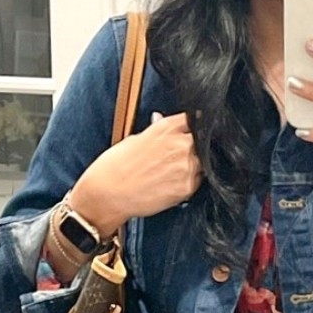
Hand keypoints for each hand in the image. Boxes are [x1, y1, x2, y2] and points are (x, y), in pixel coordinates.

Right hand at [71, 111, 201, 235]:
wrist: (109, 192)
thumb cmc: (116, 166)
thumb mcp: (136, 138)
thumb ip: (157, 131)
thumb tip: (161, 120)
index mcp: (167, 127)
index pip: (195, 119)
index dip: (195, 126)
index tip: (194, 132)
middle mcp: (181, 144)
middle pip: (202, 142)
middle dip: (195, 147)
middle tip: (179, 157)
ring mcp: (186, 166)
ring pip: (203, 163)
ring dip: (195, 166)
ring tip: (172, 173)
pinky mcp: (187, 187)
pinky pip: (197, 182)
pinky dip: (189, 183)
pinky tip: (171, 184)